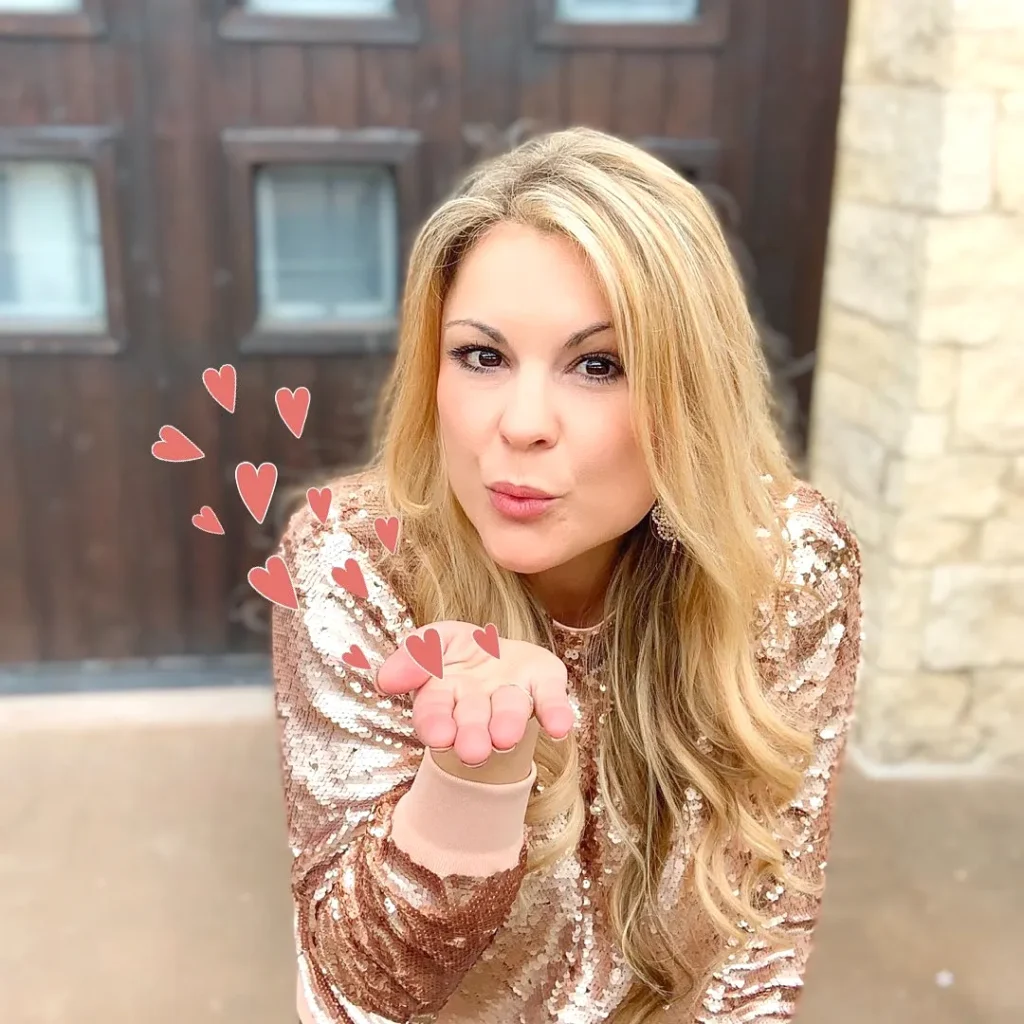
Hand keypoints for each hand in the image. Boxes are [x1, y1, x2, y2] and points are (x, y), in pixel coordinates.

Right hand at [374, 620, 573, 774]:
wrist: (500, 651)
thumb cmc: (459, 654)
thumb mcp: (430, 642)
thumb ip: (412, 656)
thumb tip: (386, 680)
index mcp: (443, 692)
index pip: (433, 711)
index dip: (435, 723)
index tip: (438, 737)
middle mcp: (480, 701)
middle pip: (473, 719)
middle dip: (473, 734)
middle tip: (475, 750)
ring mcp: (514, 693)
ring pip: (510, 711)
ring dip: (508, 724)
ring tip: (506, 737)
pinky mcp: (544, 681)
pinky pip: (550, 698)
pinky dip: (556, 713)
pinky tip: (561, 726)